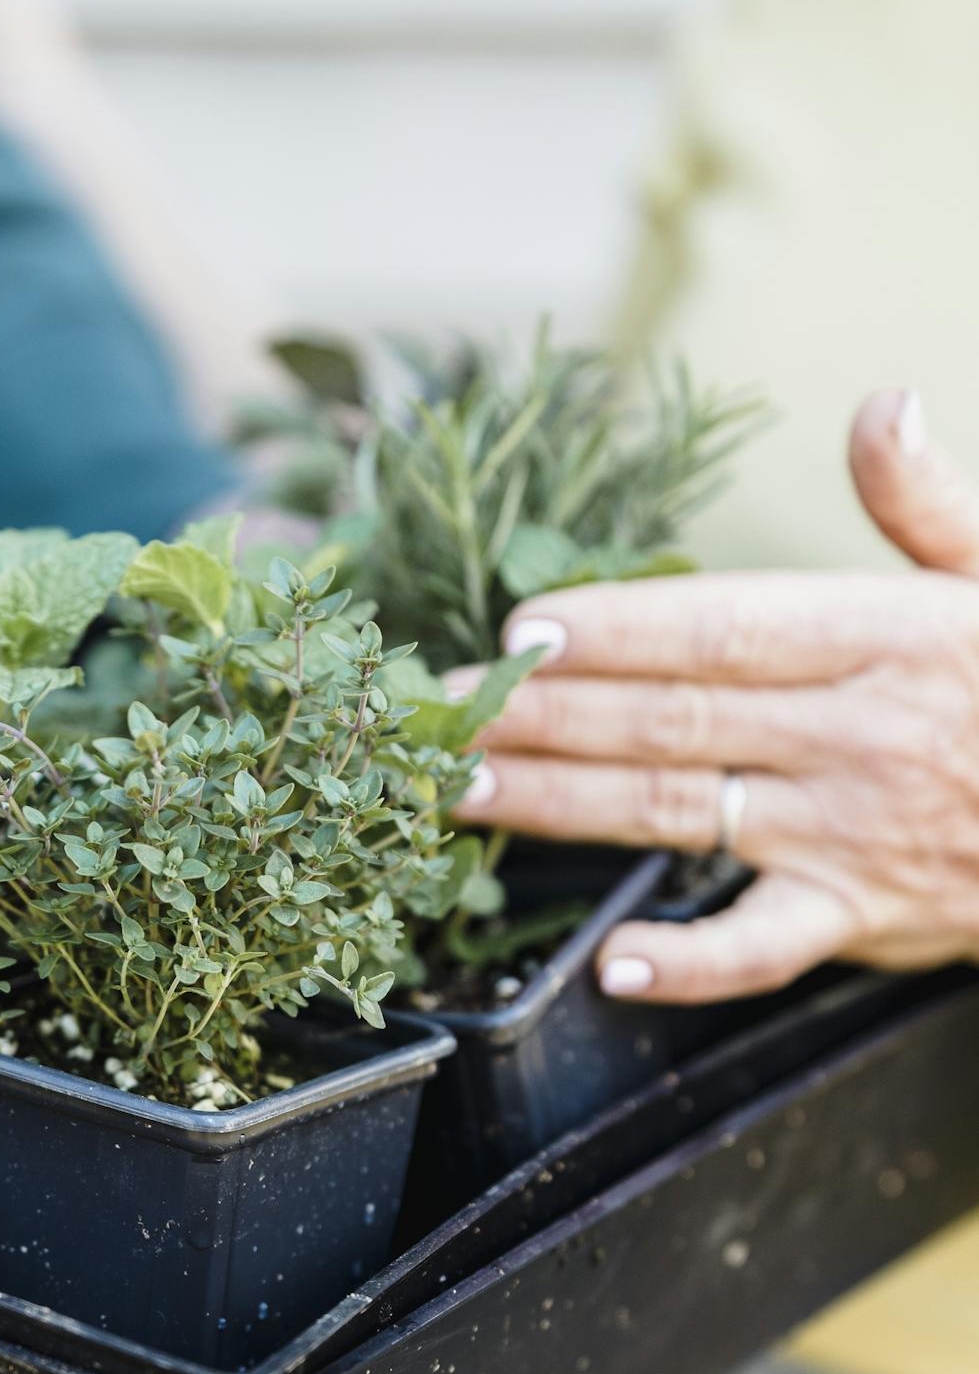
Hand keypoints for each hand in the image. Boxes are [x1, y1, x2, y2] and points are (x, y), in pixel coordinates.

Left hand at [453, 387, 978, 1001]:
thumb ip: (931, 503)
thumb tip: (882, 409)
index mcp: (889, 638)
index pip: (728, 628)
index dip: (620, 629)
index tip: (524, 630)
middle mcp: (860, 735)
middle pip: (675, 719)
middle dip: (547, 715)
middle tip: (443, 711)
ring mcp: (855, 833)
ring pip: (685, 814)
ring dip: (566, 807)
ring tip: (469, 793)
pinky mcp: (862, 916)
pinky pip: (765, 949)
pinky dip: (692, 965)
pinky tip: (613, 962)